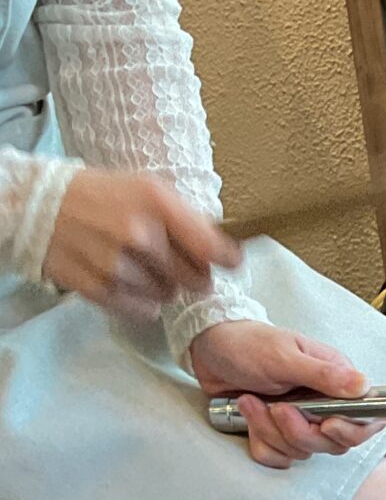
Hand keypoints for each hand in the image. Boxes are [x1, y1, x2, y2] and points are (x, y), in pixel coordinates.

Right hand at [44, 169, 240, 319]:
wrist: (41, 207)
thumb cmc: (102, 195)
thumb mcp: (148, 188)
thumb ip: (186, 217)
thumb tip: (225, 249)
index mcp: (156, 203)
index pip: (212, 247)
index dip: (227, 259)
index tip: (232, 263)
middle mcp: (139, 235)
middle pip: (197, 279)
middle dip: (194, 275)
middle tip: (180, 264)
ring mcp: (117, 265)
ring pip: (169, 296)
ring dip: (164, 287)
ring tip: (143, 266)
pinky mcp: (98, 288)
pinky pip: (143, 311)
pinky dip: (141, 302)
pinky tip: (128, 280)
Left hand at [189, 321, 375, 469]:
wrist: (211, 349)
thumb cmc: (248, 344)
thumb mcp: (285, 356)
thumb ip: (324, 375)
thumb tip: (363, 386)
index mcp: (335, 381)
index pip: (362, 419)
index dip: (349, 430)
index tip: (326, 425)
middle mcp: (323, 404)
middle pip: (331, 443)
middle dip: (298, 431)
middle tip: (277, 407)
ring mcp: (301, 420)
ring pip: (300, 451)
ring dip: (270, 430)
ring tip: (252, 401)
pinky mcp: (277, 431)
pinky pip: (277, 456)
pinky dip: (259, 440)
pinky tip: (248, 412)